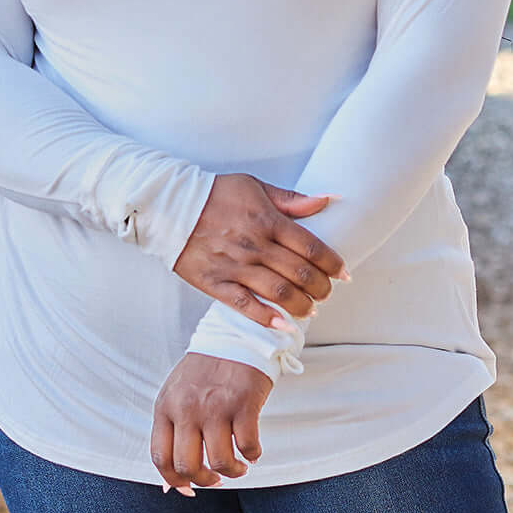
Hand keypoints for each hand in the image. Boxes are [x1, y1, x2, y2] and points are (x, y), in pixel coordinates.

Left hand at [151, 352, 271, 493]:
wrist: (236, 334)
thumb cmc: (206, 369)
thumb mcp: (178, 394)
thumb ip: (172, 431)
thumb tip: (169, 485)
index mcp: (166, 406)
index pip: (160, 457)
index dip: (174, 481)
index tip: (190, 489)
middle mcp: (187, 408)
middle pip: (187, 466)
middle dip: (204, 480)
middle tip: (217, 477)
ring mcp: (215, 406)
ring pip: (219, 461)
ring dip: (232, 471)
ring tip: (239, 466)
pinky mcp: (243, 404)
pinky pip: (247, 446)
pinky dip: (252, 455)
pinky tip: (253, 451)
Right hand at [172, 173, 348, 330]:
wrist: (169, 206)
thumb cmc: (215, 194)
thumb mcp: (254, 187)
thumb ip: (291, 199)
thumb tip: (326, 200)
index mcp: (267, 221)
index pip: (312, 247)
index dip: (333, 264)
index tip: (344, 273)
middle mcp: (255, 245)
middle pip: (300, 273)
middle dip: (322, 287)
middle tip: (327, 292)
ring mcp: (235, 266)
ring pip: (279, 293)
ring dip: (301, 305)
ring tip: (310, 309)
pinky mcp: (216, 283)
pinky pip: (246, 306)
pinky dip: (268, 318)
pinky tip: (284, 325)